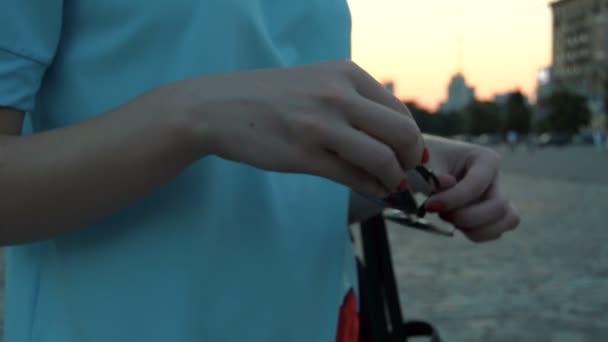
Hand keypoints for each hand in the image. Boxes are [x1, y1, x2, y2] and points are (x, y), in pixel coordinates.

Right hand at [170, 61, 424, 195]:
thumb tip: (394, 137)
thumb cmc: (271, 98)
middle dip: (410, 160)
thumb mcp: (317, 84)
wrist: (218, 108)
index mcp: (346, 74)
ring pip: (382, 158)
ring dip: (393, 178)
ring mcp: (321, 125)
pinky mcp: (304, 155)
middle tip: (404, 173)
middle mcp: (339, 95)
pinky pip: (353, 176)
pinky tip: (371, 189)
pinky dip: (371, 187)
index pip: (400, 111)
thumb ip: (354, 102)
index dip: (411, 139)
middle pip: (401, 134)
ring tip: (388, 185)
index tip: (408, 156)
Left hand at [423, 135, 519, 242]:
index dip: (455, 199)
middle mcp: (496, 178)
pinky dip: (474, 234)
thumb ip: (433, 174)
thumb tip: (449, 182)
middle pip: (499, 206)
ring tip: (449, 219)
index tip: (430, 205)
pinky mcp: (493, 215)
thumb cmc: (424, 163)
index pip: (478, 183)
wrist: (422, 169)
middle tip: (441, 214)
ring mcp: (498, 196)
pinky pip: (495, 232)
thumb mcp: (423, 165)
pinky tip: (453, 223)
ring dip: (476, 229)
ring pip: (508, 221)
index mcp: (485, 158)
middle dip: (467, 217)